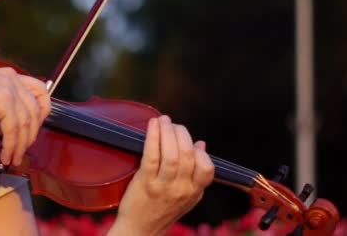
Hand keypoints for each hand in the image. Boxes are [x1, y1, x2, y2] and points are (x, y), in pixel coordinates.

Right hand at [0, 67, 50, 165]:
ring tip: (13, 158)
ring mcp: (9, 88)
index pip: (41, 90)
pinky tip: (5, 156)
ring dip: (21, 145)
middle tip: (22, 150)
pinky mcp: (2, 99)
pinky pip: (13, 128)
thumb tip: (16, 136)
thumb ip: (5, 116)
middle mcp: (13, 78)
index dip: (43, 110)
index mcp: (11, 75)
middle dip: (32, 134)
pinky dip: (11, 145)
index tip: (34, 128)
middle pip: (36, 109)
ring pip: (26, 122)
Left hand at [109, 116, 213, 234]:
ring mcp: (163, 187)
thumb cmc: (161, 210)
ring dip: (168, 132)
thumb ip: (196, 173)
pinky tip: (152, 125)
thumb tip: (201, 144)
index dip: (199, 150)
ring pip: (172, 154)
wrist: (139, 231)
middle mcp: (181, 190)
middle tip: (173, 124)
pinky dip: (153, 137)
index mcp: (194, 192)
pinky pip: (152, 155)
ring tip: (163, 120)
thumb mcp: (186, 196)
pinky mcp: (145, 183)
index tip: (189, 140)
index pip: (207, 168)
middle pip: (188, 155)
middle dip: (182, 134)